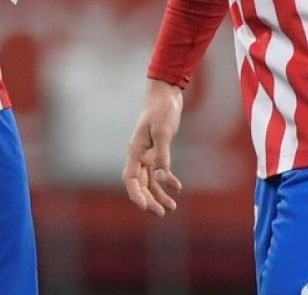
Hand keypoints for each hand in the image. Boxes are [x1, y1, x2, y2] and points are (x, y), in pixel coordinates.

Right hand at [123, 79, 184, 216]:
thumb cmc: (161, 110)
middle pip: (139, 184)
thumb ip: (162, 154)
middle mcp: (138, 155)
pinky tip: (177, 187)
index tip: (144, 207)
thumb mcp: (162, 130)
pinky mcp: (157, 151)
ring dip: (158, 195)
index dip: (135, 194)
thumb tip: (162, 176)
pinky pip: (158, 172)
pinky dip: (167, 182)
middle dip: (149, 200)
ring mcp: (147, 154)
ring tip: (171, 208)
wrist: (165, 95)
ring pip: (149, 181)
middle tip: (162, 214)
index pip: (130, 178)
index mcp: (135, 151)